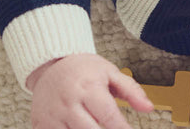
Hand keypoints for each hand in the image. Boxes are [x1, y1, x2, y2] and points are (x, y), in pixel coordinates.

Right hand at [28, 54, 153, 128]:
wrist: (51, 65)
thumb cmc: (84, 69)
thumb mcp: (110, 72)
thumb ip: (131, 90)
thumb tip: (148, 107)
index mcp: (89, 88)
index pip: (109, 116)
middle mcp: (69, 103)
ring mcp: (52, 117)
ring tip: (99, 127)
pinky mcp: (41, 126)